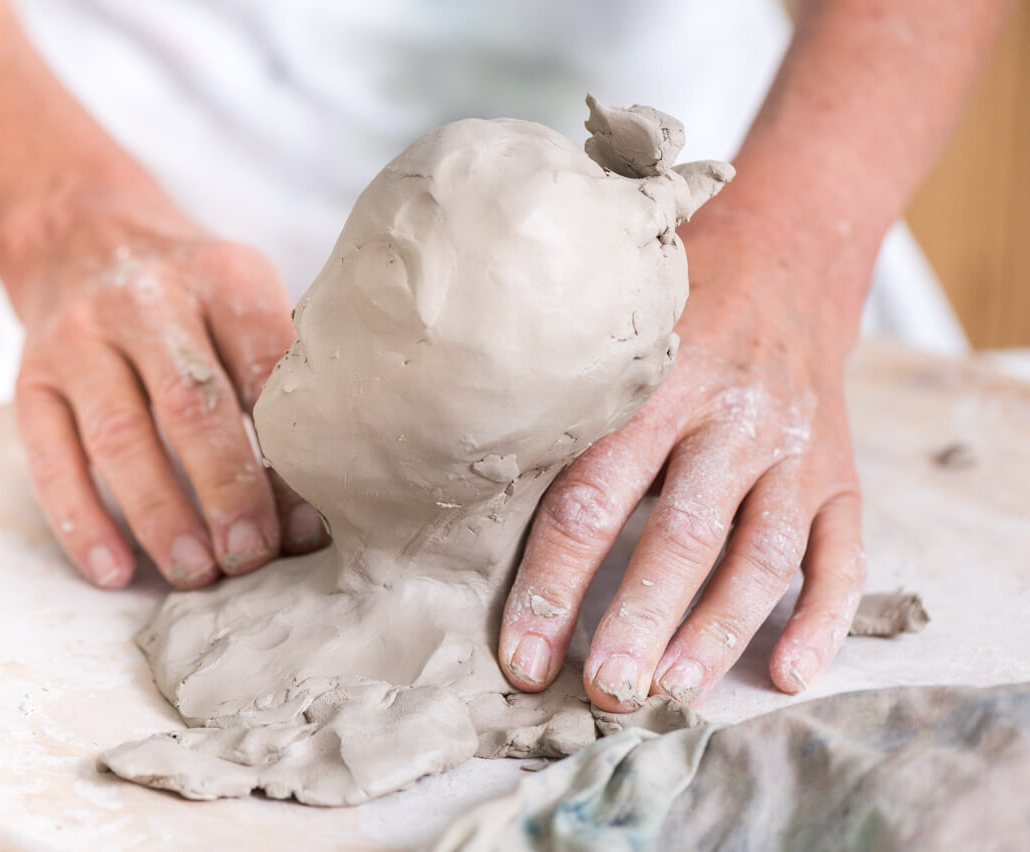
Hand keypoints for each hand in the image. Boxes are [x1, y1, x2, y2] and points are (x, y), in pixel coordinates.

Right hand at [8, 196, 327, 589]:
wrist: (80, 233)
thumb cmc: (191, 291)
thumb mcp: (245, 293)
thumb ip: (281, 367)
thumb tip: (330, 480)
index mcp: (223, 278)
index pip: (263, 368)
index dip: (287, 452)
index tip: (309, 522)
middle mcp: (147, 303)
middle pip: (191, 405)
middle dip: (226, 489)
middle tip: (253, 556)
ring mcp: (80, 340)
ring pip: (118, 438)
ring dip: (160, 515)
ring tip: (197, 572)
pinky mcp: (31, 379)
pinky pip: (50, 457)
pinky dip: (80, 520)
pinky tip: (114, 570)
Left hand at [498, 204, 868, 708]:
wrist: (786, 249)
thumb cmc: (668, 304)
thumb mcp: (609, 331)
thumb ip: (558, 403)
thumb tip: (454, 486)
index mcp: (653, 382)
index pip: (591, 496)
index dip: (552, 584)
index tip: (520, 655)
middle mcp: (729, 416)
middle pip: (681, 533)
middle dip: (638, 620)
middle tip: (603, 692)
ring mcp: (793, 448)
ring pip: (761, 553)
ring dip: (717, 631)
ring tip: (673, 694)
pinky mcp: (840, 472)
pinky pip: (843, 553)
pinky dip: (823, 616)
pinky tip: (788, 672)